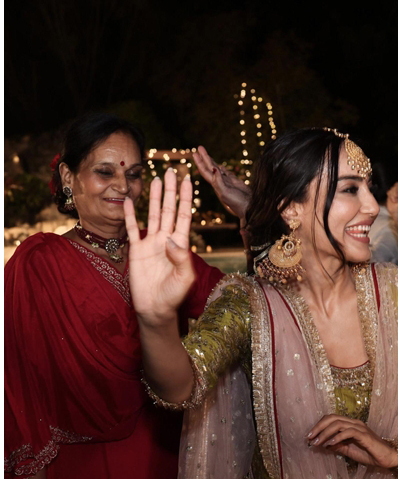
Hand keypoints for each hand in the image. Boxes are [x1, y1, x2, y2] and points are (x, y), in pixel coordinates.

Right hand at [124, 169, 196, 326]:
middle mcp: (166, 239)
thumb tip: (172, 240)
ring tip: (155, 179)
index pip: (183, 215)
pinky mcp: (135, 250)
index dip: (186, 198)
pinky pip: (131, 229)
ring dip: (153, 197)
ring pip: (152, 214)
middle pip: (168, 209)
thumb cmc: (174, 294)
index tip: (188, 180)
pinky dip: (129, 215)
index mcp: (181, 244)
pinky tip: (128, 200)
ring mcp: (150, 243)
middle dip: (170, 191)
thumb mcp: (184, 278)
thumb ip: (181, 258)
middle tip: (171, 171)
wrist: (155, 307)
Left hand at [193, 146, 250, 220]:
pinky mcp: (235, 183)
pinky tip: (219, 166)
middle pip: (209, 168)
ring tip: (205, 153)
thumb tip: (214, 168)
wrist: (249, 208)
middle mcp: (219, 183)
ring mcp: (227, 182)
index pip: (205, 171)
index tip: (194, 153)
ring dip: (211, 161)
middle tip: (199, 147)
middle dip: (204, 158)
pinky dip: (222, 168)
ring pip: (217, 169)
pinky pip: (226, 173)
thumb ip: (219, 181)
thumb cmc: (237, 203)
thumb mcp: (226, 193)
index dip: (200, 162)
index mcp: (216, 185)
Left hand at [306, 415, 397, 468]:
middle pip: (332, 418)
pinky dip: (337, 437)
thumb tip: (323, 445)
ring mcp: (360, 428)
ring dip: (324, 433)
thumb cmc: (369, 454)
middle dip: (318, 427)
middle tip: (309, 438)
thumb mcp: (349, 450)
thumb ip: (337, 446)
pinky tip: (329, 445)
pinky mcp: (364, 435)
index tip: (309, 437)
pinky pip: (348, 432)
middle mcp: (355, 423)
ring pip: (338, 424)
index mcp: (351, 424)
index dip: (319, 425)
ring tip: (316, 442)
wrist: (387, 458)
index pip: (331, 418)